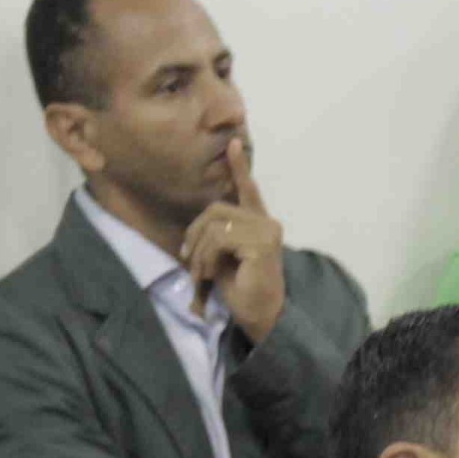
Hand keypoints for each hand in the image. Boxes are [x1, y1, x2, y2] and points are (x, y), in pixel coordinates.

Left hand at [178, 138, 287, 340]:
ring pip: (215, 225)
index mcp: (258, 224)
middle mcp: (267, 223)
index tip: (233, 142)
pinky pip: (219, 239)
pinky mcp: (262, 244)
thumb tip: (199, 228)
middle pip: (215, 209)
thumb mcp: (223, 255)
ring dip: (200, 252)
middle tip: (191, 262)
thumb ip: (217, 234)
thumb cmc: (242, 288)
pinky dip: (207, 258)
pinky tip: (211, 274)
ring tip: (202, 273)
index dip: (239, 167)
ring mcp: (267, 232)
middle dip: (196, 235)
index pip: (248, 190)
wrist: (260, 315)